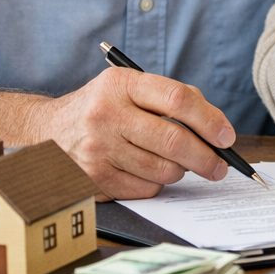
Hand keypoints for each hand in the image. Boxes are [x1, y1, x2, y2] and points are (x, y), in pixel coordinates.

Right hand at [36, 68, 235, 199]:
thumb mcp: (130, 88)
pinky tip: (148, 171)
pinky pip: (146, 189)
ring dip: (180, 170)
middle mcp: (106, 115)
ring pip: (163, 169)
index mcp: (121, 84)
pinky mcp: (94, 179)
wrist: (47, 132)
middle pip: (174, 140)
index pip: (177, 98)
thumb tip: (216, 129)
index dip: (209, 119)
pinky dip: (157, 184)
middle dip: (206, 157)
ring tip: (177, 163)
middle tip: (220, 166)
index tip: (226, 136)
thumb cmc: (104, 108)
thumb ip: (172, 99)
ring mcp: (98, 149)